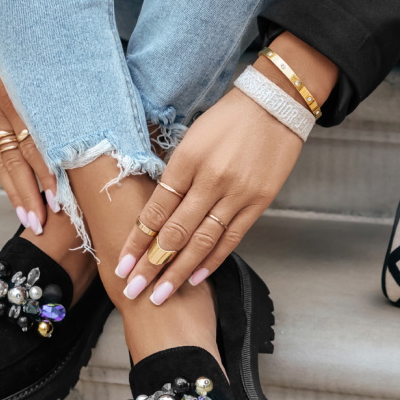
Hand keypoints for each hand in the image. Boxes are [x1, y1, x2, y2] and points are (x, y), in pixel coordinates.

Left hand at [115, 87, 302, 303]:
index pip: (155, 212)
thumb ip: (174, 177)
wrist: (277, 104)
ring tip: (161, 295)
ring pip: (201, 242)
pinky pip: (231, 239)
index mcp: (186, 162)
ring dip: (178, 272)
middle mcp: (210, 181)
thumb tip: (155, 216)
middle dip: (151, 266)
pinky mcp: (258, 203)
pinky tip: (195, 278)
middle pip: (175, 233)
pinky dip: (212, 260)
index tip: (122, 266)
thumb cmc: (227, 119)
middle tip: (135, 291)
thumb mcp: (191, 139)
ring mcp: (236, 194)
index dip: (137, 243)